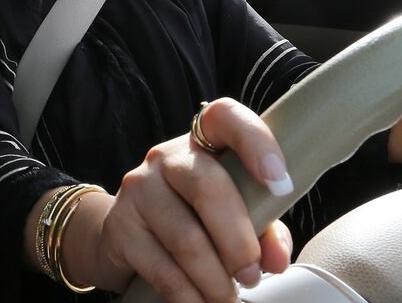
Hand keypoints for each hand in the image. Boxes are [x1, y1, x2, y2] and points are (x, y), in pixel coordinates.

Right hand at [81, 98, 292, 301]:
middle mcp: (167, 157)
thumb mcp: (233, 214)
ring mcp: (138, 189)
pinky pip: (162, 268)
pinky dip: (188, 295)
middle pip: (207, 187)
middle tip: (253, 275)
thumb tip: (277, 258)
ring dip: (215, 279)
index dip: (255, 142)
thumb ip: (263, 226)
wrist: (125, 237)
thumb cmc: (194, 219)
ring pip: (185, 237)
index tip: (281, 184)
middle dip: (238, 241)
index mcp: (203, 142)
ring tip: (228, 298)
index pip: (224, 117)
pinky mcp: (120, 227)